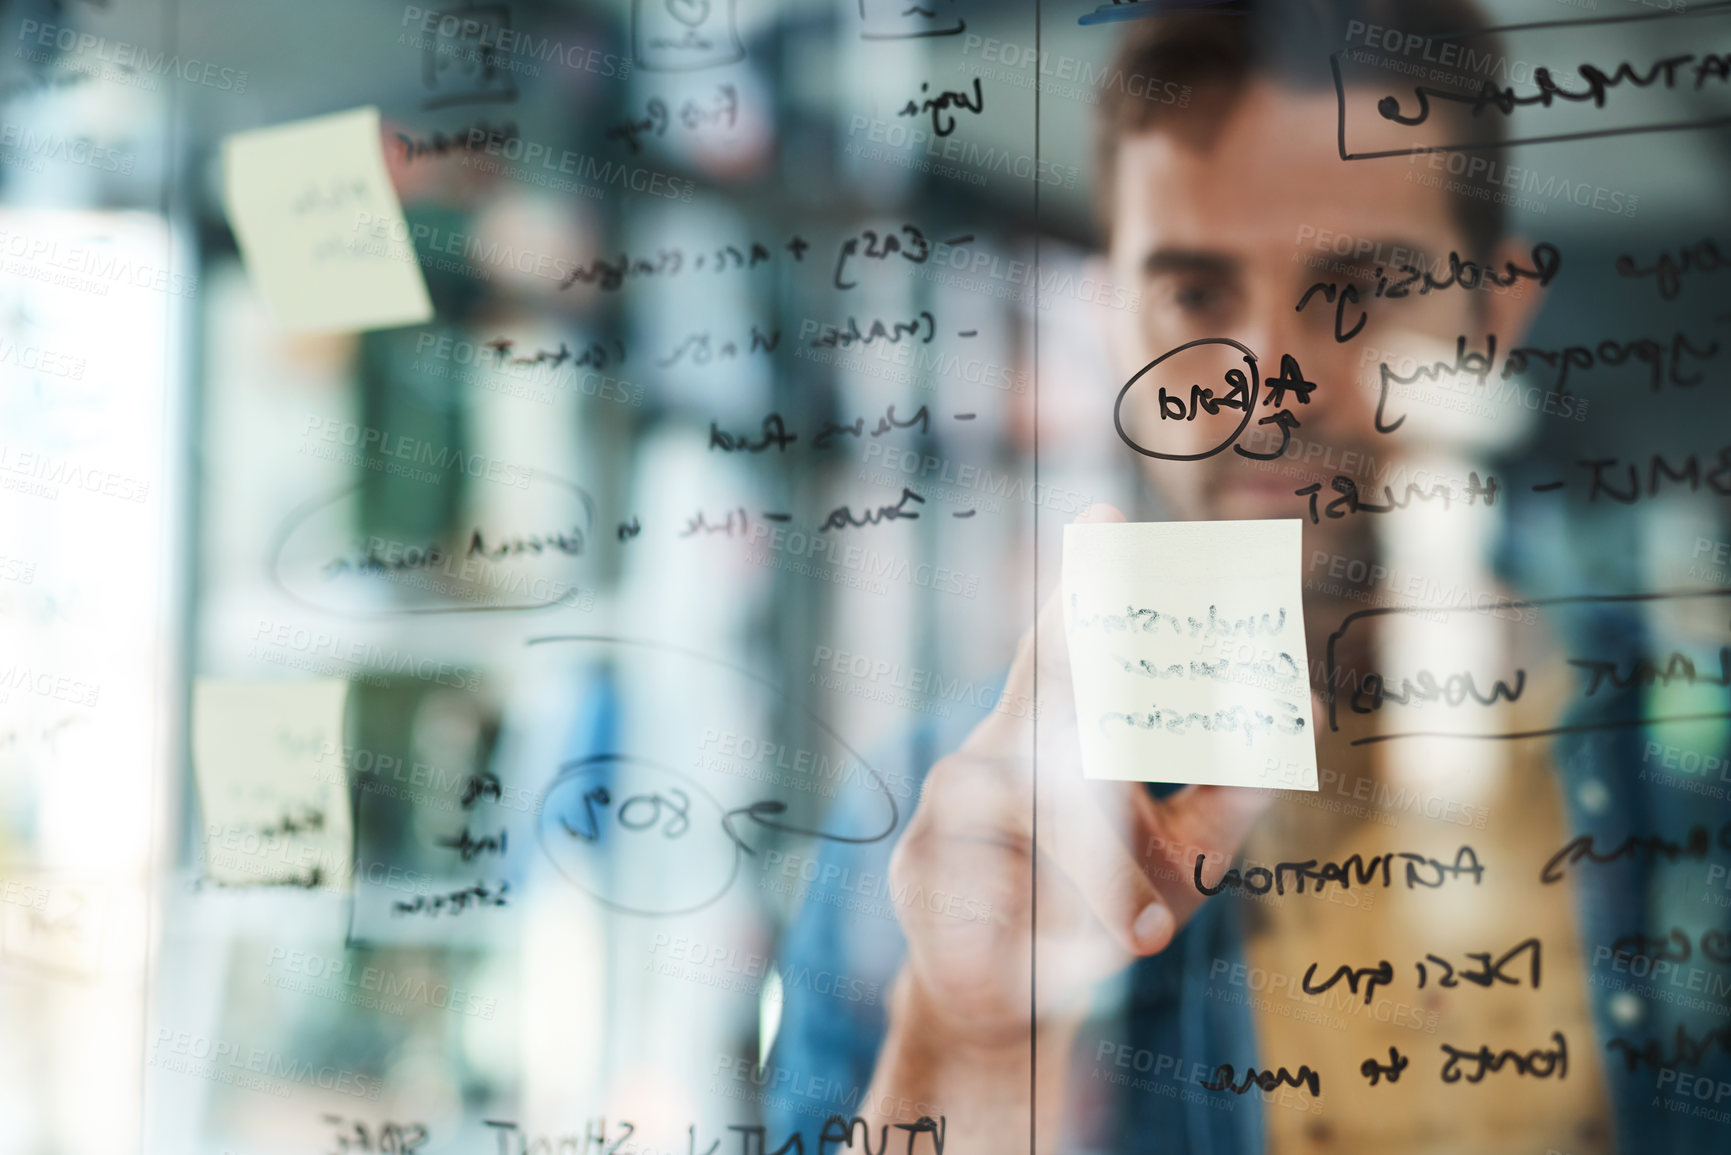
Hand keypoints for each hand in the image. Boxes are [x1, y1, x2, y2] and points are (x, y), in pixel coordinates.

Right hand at [887, 504, 1273, 1049]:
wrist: (1005, 1003)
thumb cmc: (1097, 909)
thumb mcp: (1182, 855)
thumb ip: (1236, 789)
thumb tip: (1302, 715)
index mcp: (1059, 730)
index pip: (1073, 642)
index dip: (1086, 577)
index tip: (1106, 510)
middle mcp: (999, 744)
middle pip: (1051, 694)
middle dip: (1095, 678)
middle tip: (1138, 669)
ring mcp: (949, 799)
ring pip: (1035, 805)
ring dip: (1095, 876)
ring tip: (1137, 939)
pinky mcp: (917, 866)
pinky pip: (988, 882)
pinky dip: (1045, 928)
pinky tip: (1071, 962)